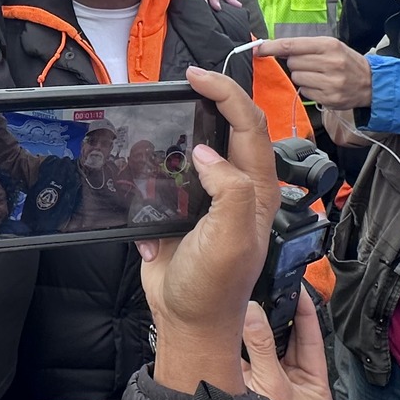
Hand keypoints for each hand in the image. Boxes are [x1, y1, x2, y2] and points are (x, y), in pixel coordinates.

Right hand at [139, 68, 277, 395]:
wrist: (187, 321)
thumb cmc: (214, 287)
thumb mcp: (232, 239)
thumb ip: (230, 191)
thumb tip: (207, 154)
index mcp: (257, 190)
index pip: (249, 126)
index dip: (227, 94)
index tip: (198, 78)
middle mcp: (238, 187)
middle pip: (230, 127)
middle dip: (212, 98)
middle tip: (185, 81)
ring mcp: (210, 196)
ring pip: (199, 145)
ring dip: (182, 126)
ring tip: (162, 114)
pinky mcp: (182, 207)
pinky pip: (169, 172)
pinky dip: (157, 160)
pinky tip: (142, 158)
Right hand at [240, 295, 332, 399]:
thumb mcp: (272, 386)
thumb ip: (261, 345)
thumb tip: (252, 310)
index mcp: (315, 385)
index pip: (314, 337)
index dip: (304, 310)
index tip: (294, 285)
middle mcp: (296, 385)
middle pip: (287, 340)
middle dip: (274, 316)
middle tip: (264, 289)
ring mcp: (271, 387)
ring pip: (263, 349)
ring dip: (253, 330)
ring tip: (245, 304)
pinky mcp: (249, 389)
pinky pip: (244, 361)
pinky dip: (236, 346)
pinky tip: (229, 328)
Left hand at [258, 36, 372, 109]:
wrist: (371, 82)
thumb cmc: (347, 61)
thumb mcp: (330, 46)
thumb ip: (305, 46)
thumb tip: (274, 48)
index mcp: (329, 45)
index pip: (292, 46)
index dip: (272, 47)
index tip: (258, 48)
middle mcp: (330, 63)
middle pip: (292, 63)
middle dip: (297, 63)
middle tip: (312, 64)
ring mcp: (330, 83)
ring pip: (297, 78)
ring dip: (302, 76)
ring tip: (319, 75)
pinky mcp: (329, 99)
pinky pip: (305, 92)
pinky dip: (309, 89)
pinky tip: (322, 86)